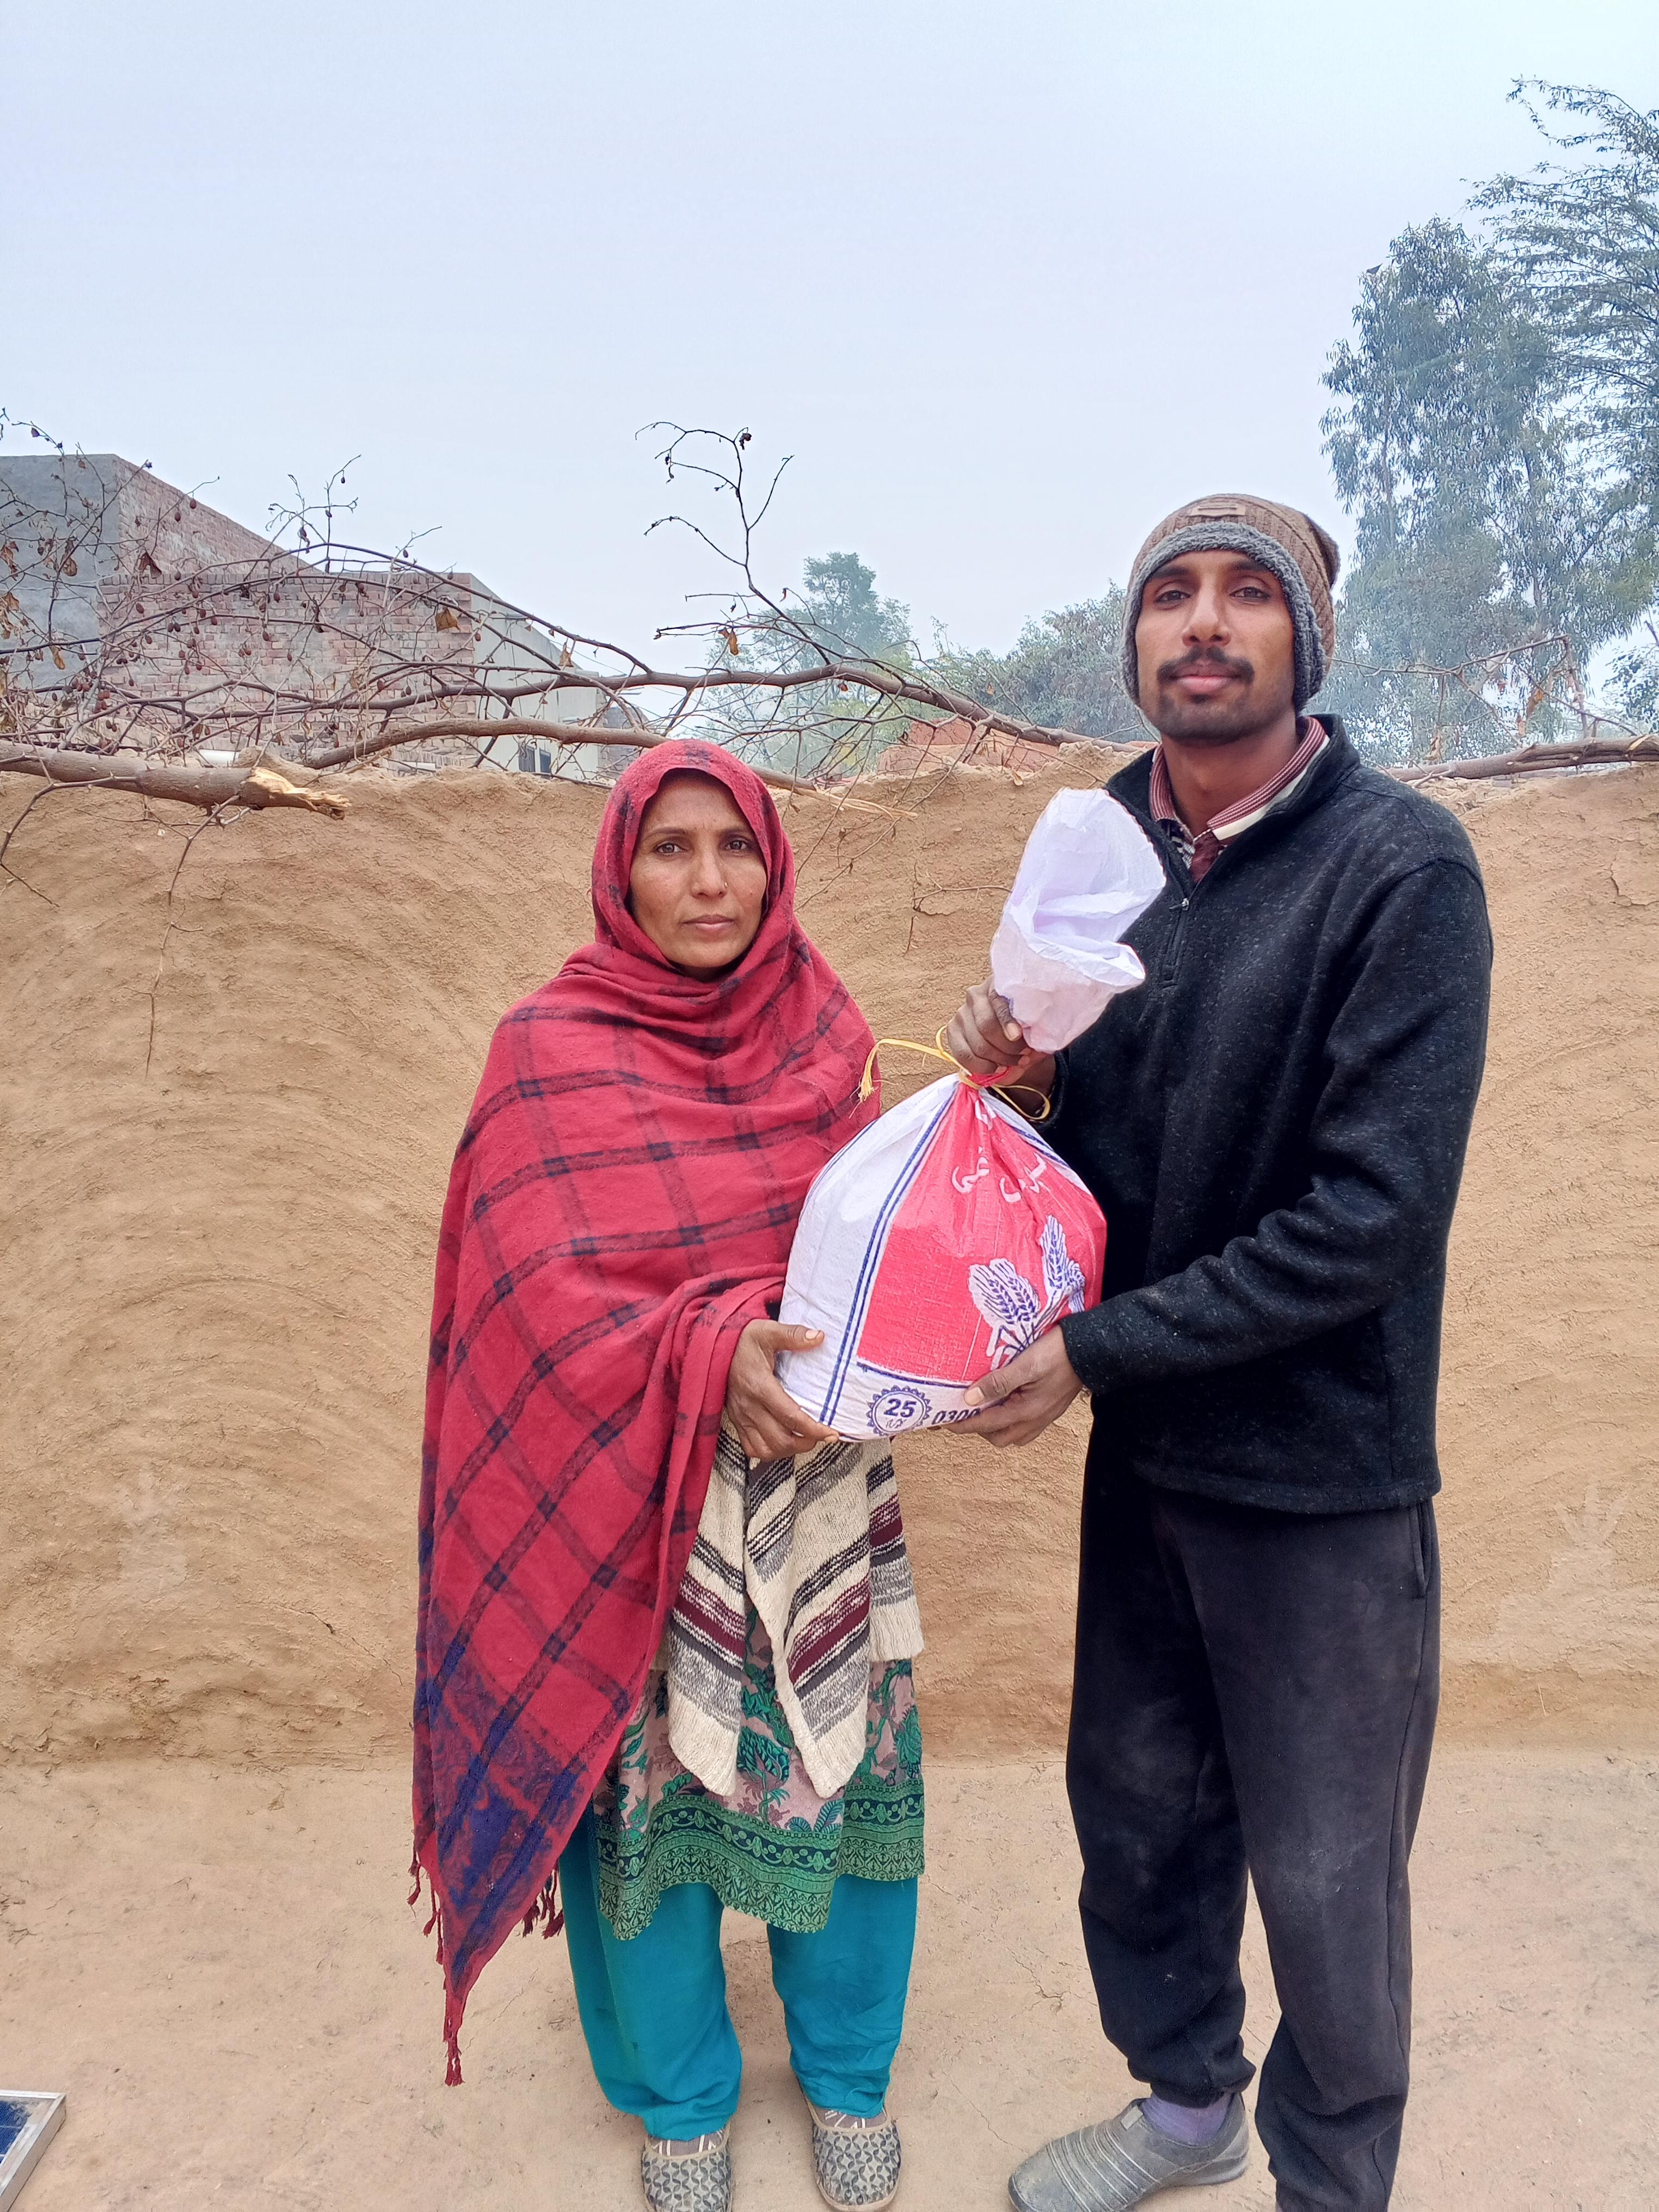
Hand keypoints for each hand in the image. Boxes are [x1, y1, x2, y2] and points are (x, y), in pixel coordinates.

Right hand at [724, 1321, 838, 1460]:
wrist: (714, 1347)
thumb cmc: (743, 1340)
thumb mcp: (768, 1331)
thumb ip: (794, 1335)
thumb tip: (819, 1337)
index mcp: (759, 1386)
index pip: (790, 1417)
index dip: (814, 1429)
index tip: (832, 1434)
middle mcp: (749, 1406)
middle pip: (780, 1440)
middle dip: (806, 1443)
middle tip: (822, 1436)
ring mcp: (741, 1417)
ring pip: (766, 1450)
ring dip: (789, 1450)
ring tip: (805, 1440)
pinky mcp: (736, 1421)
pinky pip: (751, 1449)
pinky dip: (770, 1451)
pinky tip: (784, 1442)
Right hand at [943, 983, 1056, 1100]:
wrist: (1010, 1031)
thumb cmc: (1025, 1023)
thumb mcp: (1035, 1020)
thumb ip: (1037, 1028)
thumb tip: (1038, 1044)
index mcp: (996, 984)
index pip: (997, 1000)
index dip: (1006, 1020)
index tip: (1017, 1036)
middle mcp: (975, 995)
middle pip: (986, 1026)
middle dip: (1007, 1047)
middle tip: (1024, 1056)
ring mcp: (961, 1013)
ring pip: (976, 1044)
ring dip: (998, 1059)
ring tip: (1014, 1062)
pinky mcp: (952, 1030)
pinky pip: (963, 1055)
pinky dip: (981, 1067)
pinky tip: (996, 1067)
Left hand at [955, 1327, 1083, 1447]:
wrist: (1092, 1351)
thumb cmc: (1058, 1354)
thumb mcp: (1024, 1364)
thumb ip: (997, 1382)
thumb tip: (969, 1399)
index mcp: (1026, 1411)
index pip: (986, 1424)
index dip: (963, 1424)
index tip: (945, 1422)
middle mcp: (1035, 1420)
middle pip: (999, 1437)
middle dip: (979, 1429)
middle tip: (964, 1413)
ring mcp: (1045, 1417)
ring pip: (1014, 1435)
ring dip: (995, 1427)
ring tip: (984, 1409)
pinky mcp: (1051, 1410)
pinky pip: (1026, 1427)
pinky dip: (1011, 1422)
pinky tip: (1007, 1405)